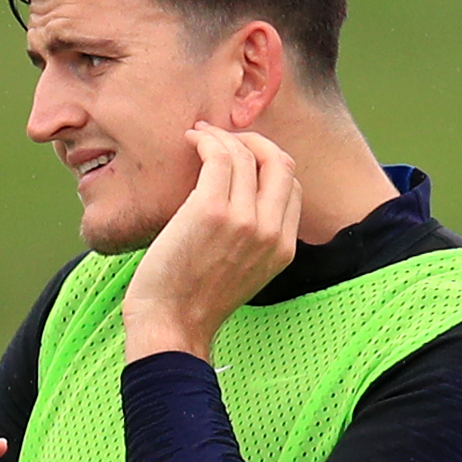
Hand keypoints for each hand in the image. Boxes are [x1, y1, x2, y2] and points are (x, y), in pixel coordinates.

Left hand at [123, 125, 301, 361]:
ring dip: (223, 137)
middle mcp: (271, 231)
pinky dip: (207, 141)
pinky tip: (192, 140)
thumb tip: (241, 203)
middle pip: (280, 162)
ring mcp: (244, 220)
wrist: (169, 326)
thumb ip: (253, 242)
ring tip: (199, 135)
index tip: (241, 159)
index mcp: (284, 248)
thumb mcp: (242, 275)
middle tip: (225, 138)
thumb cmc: (192, 303)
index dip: (268, 164)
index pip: (292, 187)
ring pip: (247, 155)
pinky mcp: (212, 211)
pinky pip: (220, 157)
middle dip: (254, 141)